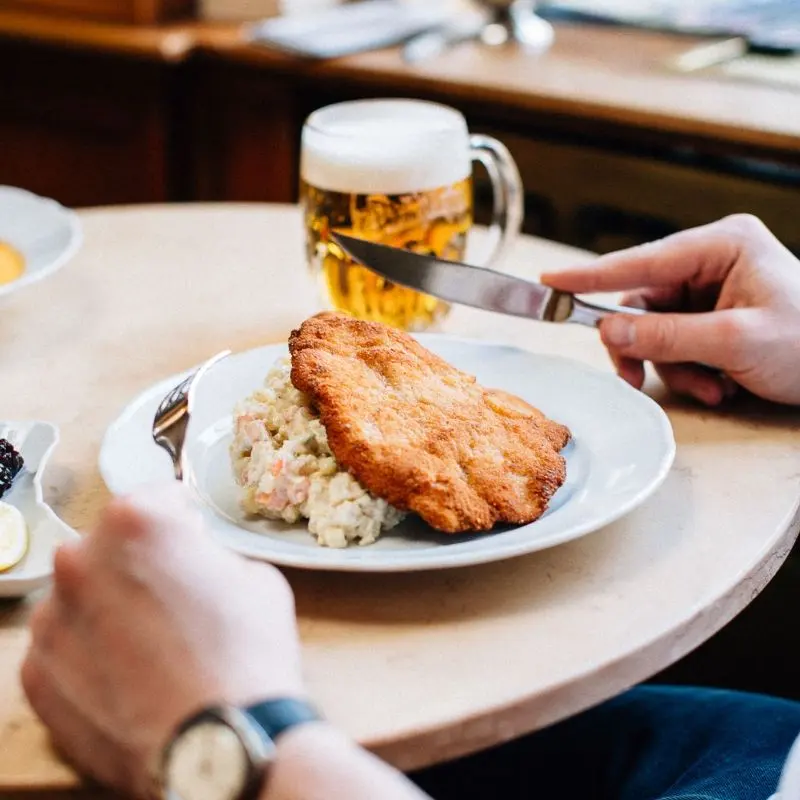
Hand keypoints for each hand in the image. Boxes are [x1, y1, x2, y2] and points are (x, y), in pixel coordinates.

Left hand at [22, 483, 303, 797]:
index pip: (155, 498)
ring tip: (151, 643)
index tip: (190, 533)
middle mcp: (80, 561)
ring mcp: (51, 620)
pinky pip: (65, 647)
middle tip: (175, 595)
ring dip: (109, 607)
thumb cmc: (245, 652)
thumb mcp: (255, 577)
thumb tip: (197, 565)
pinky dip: (90, 654)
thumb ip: (211, 556)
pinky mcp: (36, 675)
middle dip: (140, 562)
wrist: (221, 741)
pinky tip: (129, 673)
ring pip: (81, 597)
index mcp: (136, 521)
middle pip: (111, 547)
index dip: (182, 517)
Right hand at [542, 215, 799, 405]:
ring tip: (711, 388)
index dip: (592, 275)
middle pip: (642, 302)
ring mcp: (711, 289)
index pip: (642, 261)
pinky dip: (687, 370)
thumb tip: (606, 330)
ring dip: (672, 367)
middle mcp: (712, 261)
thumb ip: (666, 335)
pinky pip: (675, 342)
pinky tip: (719, 385)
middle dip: (646, 347)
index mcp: (722, 246)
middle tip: (635, 379)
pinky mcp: (713, 316)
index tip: (550, 281)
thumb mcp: (735, 341)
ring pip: (655, 329)